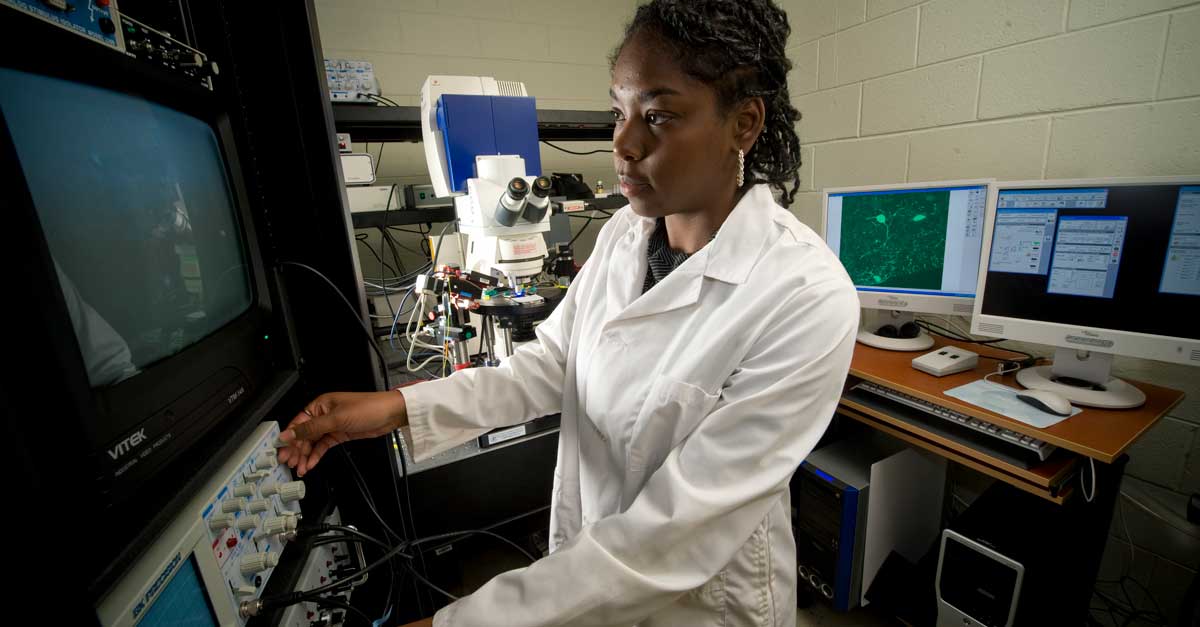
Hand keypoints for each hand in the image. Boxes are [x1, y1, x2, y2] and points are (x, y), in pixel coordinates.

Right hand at [277, 391, 407, 476]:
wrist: (390, 414)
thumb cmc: (367, 408)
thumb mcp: (336, 419)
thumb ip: (311, 428)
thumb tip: (289, 433)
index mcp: (320, 405)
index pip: (298, 422)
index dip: (289, 437)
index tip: (281, 450)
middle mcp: (323, 414)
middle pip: (304, 434)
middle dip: (295, 449)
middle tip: (288, 462)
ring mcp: (332, 425)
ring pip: (313, 442)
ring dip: (305, 455)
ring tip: (299, 468)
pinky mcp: (339, 434)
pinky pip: (323, 446)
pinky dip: (316, 455)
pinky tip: (310, 464)